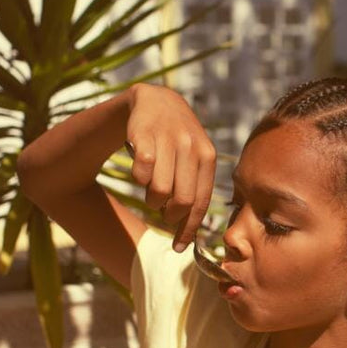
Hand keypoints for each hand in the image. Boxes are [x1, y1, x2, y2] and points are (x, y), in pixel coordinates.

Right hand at [126, 84, 216, 251]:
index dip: (189, 228)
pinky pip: (140, 175)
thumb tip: (189, 232)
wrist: (155, 101)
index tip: (179, 247)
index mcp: (207, 156)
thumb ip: (195, 187)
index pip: (201, 201)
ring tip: (152, 192)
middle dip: (171, 217)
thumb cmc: (176, 140)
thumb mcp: (193, 157)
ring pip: (160, 191)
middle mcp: (191, 147)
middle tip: (164, 215)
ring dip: (152, 201)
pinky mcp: (144, 137)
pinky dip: (138, 181)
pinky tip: (141, 173)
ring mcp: (168, 140)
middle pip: (182, 200)